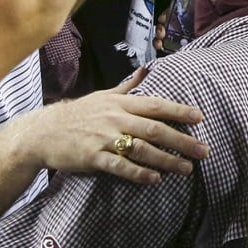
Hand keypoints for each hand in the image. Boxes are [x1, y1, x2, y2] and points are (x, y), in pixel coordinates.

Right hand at [23, 67, 207, 184]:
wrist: (44, 131)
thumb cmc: (78, 114)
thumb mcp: (103, 95)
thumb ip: (128, 86)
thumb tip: (147, 69)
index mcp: (120, 103)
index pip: (155, 105)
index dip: (179, 111)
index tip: (200, 117)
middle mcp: (115, 118)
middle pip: (154, 129)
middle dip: (182, 140)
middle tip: (203, 151)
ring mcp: (104, 138)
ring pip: (142, 149)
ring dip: (166, 160)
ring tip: (186, 169)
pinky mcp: (93, 157)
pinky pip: (120, 166)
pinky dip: (139, 173)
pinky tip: (155, 179)